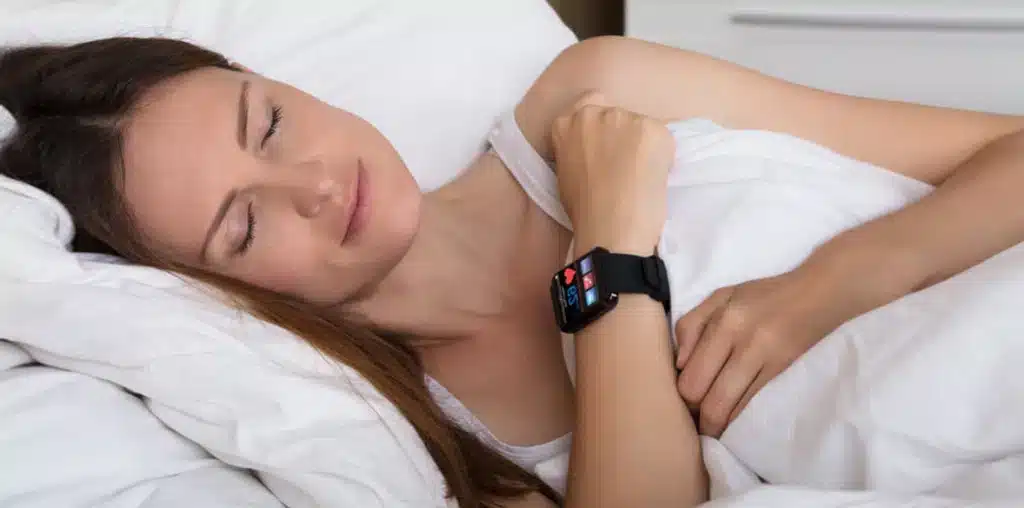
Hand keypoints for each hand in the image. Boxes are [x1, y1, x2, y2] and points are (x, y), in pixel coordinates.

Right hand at [550, 90, 675, 255]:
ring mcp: (624, 118)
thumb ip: (579, 149)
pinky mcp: (653, 128)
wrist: (611, 228)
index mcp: (566, 123)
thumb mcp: (566, 171)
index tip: (606, 144)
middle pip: (616, 114)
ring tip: (640, 176)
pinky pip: (661, 138)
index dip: (601, 126)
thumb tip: (597, 152)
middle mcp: (594, 113)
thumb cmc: (584, 210)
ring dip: (642, 145)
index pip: (588, 105)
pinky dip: (662, 156)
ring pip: (640, 125)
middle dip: (622, 134)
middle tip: (626, 164)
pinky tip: (653, 179)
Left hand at [674, 267, 850, 436]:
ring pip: (729, 408)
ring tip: (705, 422)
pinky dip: (732, 414)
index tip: (678, 394)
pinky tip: (725, 415)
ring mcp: (765, 362)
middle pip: (708, 400)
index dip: (680, 393)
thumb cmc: (762, 295)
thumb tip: (679, 365)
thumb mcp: (720, 296)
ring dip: (713, 422)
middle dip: (695, 413)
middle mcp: (745, 344)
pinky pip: (748, 404)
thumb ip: (691, 325)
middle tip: (690, 412)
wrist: (816, 296)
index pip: (692, 376)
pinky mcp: (778, 373)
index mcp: (725, 322)